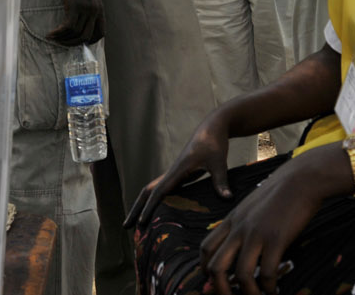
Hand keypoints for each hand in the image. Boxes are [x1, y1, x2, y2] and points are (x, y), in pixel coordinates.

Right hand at [47, 0, 103, 45]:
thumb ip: (90, 6)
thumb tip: (84, 18)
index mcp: (100, 8)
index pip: (101, 32)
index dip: (91, 41)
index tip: (80, 42)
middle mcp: (95, 10)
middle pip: (86, 36)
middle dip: (73, 43)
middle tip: (62, 43)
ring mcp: (85, 8)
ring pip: (75, 33)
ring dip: (63, 39)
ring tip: (54, 38)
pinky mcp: (74, 5)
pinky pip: (67, 26)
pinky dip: (58, 32)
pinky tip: (51, 33)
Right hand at [126, 109, 232, 227]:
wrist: (213, 127)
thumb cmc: (215, 143)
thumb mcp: (219, 162)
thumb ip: (221, 181)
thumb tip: (228, 198)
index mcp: (177, 170)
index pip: (158, 192)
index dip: (149, 208)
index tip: (141, 223)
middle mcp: (172, 172)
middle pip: (147, 191)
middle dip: (136, 208)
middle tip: (126, 227)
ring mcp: (174, 173)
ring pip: (153, 190)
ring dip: (143, 205)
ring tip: (137, 223)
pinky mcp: (180, 174)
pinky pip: (163, 190)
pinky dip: (155, 201)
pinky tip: (157, 212)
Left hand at [200, 158, 324, 294]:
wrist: (301, 178)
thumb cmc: (280, 192)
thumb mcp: (253, 206)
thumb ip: (243, 224)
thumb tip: (240, 245)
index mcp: (232, 220)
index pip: (206, 248)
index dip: (205, 270)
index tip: (213, 282)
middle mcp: (239, 228)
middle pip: (216, 266)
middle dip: (220, 290)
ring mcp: (256, 234)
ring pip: (241, 274)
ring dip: (248, 293)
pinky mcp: (276, 239)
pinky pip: (267, 272)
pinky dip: (269, 287)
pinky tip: (274, 290)